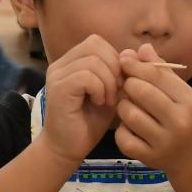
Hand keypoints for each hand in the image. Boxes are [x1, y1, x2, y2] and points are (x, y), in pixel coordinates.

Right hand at [34, 35, 120, 165]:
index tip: (119, 83)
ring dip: (108, 81)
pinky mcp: (59, 89)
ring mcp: (57, 75)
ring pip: (93, 60)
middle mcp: (61, 64)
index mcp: (71, 62)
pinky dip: (99, 89)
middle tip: (115, 92)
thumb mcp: (110, 93)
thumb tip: (134, 53)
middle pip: (95, 45)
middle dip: (113, 68)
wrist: (67, 149)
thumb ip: (119, 73)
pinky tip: (100, 103)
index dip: (114, 59)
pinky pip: (86, 76)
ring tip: (107, 101)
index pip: (97, 42)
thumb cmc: (89, 123)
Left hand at [114, 46, 191, 172]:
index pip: (156, 76)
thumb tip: (141, 47)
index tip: (123, 60)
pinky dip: (121, 131)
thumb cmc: (184, 118)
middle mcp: (179, 121)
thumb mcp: (180, 93)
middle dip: (128, 85)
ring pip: (129, 115)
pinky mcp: (150, 157)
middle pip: (141, 92)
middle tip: (127, 87)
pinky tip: (129, 128)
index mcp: (188, 100)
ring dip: (123, 107)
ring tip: (128, 107)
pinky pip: (124, 138)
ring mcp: (164, 142)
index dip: (135, 65)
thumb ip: (161, 71)